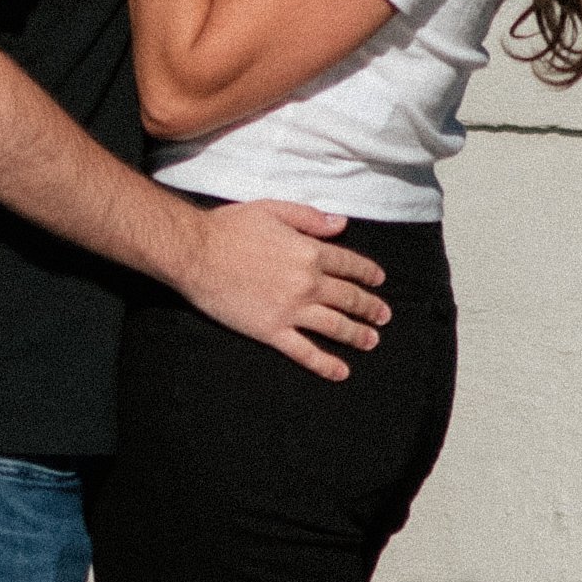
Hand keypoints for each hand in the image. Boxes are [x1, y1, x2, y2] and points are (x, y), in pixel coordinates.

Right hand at [179, 201, 389, 380]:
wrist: (197, 253)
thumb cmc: (231, 227)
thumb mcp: (274, 210)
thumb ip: (311, 218)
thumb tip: (342, 223)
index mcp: (309, 251)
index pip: (349, 263)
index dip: (368, 273)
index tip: (379, 281)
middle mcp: (307, 282)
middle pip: (348, 297)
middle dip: (370, 307)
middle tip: (384, 315)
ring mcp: (291, 310)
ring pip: (334, 326)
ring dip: (357, 334)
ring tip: (372, 341)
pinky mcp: (272, 331)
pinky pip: (305, 352)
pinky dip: (326, 363)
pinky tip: (341, 371)